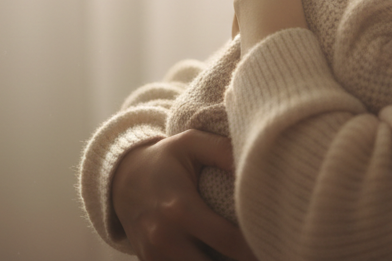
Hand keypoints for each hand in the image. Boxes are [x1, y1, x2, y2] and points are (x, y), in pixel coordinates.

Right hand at [111, 130, 256, 260]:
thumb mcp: (190, 143)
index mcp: (180, 209)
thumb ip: (222, 151)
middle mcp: (164, 239)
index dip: (254, 247)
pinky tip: (221, 256)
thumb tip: (255, 163)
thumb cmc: (164, 158)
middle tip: (263, 252)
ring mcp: (153, 256)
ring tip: (244, 255)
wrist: (119, 178)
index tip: (272, 241)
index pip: (228, 241)